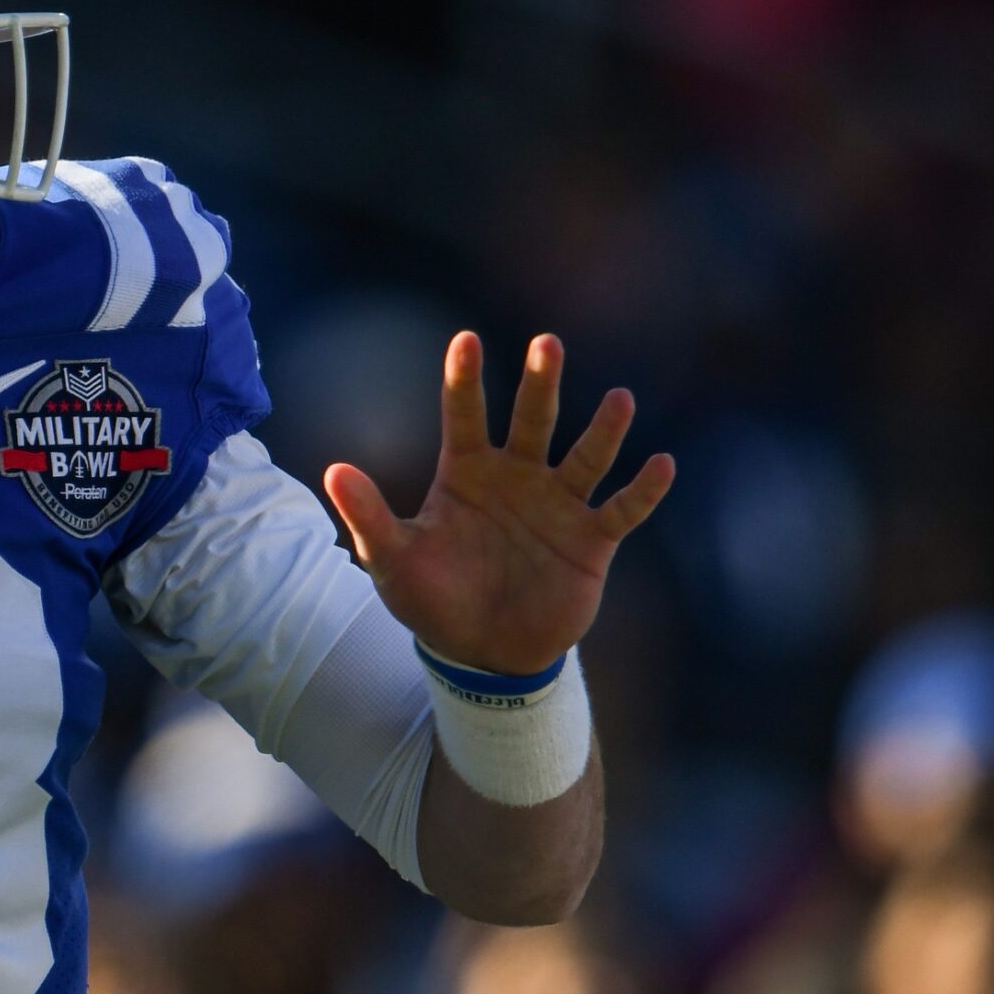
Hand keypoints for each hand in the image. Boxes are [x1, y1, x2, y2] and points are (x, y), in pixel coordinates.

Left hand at [320, 332, 675, 676]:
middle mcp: (516, 477)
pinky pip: (622, 509)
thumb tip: (332, 470)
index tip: (466, 340)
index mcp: (466, 473)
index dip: (465, 380)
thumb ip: (369, 516)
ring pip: (585, 457)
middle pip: (531, 420)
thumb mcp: (393, 560)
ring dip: (603, 430)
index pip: (465, 415)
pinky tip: (661, 464)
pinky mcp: (592, 541)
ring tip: (619, 399)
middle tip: (547, 344)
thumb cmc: (432, 600)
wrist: (483, 654)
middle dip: (540, 383)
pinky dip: (642, 490)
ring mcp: (557, 506)